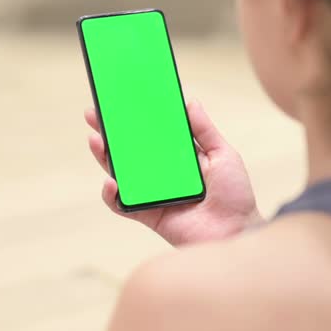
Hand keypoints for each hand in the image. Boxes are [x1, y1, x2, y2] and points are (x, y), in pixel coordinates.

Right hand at [85, 101, 261, 246]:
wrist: (236, 231)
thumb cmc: (234, 196)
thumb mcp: (223, 154)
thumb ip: (204, 130)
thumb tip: (189, 100)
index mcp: (177, 158)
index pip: (149, 133)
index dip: (134, 117)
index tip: (119, 99)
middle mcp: (160, 174)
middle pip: (128, 150)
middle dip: (109, 132)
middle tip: (94, 113)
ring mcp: (151, 194)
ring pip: (119, 174)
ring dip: (103, 156)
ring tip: (96, 139)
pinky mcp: (146, 214)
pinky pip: (121, 205)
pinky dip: (111, 194)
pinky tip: (111, 181)